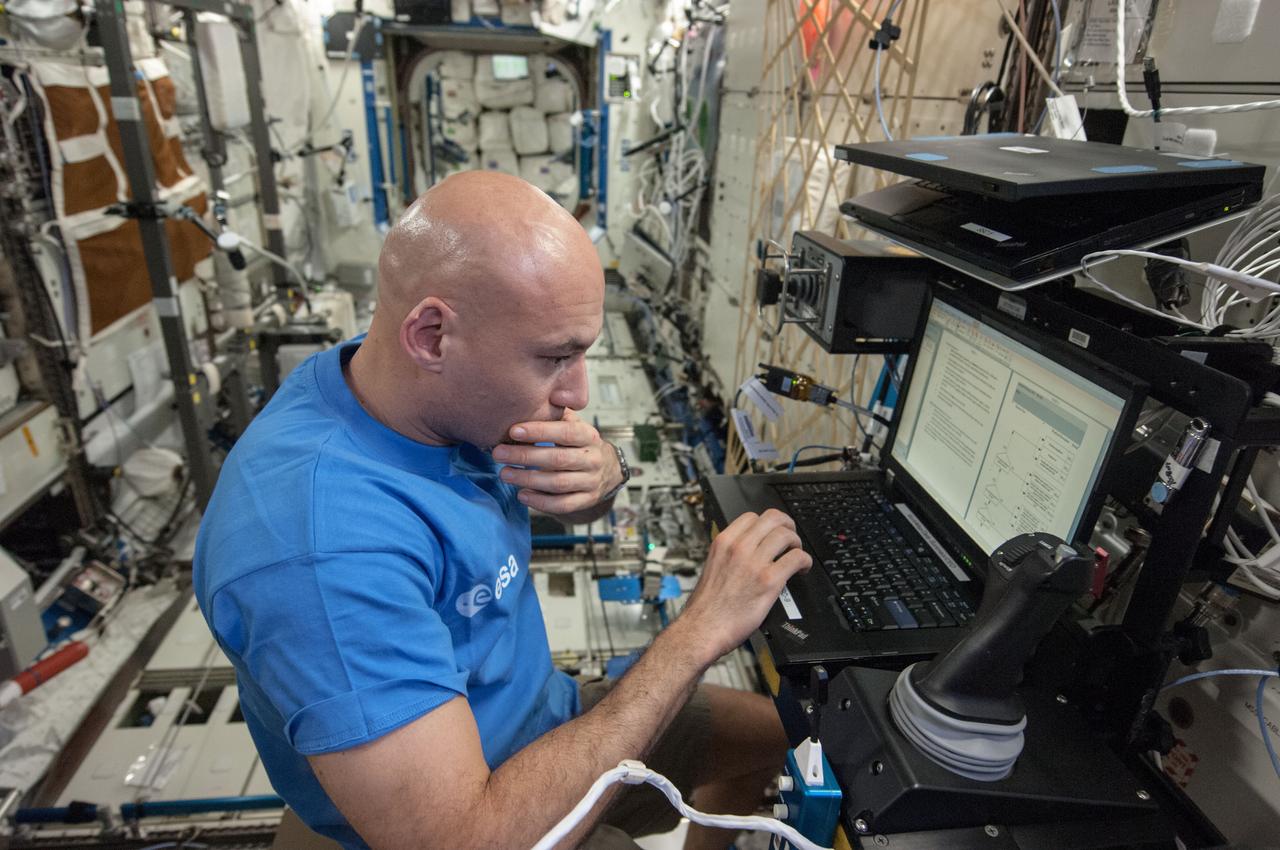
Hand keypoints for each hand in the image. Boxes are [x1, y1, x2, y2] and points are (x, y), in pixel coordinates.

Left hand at [491, 410, 621, 515]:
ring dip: (527, 479)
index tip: (514, 431)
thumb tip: (542, 394)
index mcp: (588, 436)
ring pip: (557, 483)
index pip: (565, 432)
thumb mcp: (575, 424)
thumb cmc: (581, 444)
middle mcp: (592, 459)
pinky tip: (521, 494)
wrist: (607, 470)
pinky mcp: (586, 500)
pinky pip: (562, 504)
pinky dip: (540, 502)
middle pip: (557, 459)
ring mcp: (590, 482)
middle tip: (499, 453)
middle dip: (524, 456)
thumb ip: (558, 413)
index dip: (539, 431)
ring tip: (505, 473)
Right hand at [677, 509, 811, 661]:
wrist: (703, 629)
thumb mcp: (712, 567)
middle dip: (786, 525)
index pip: (752, 516)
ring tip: (796, 554)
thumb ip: (730, 555)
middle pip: (773, 518)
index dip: (767, 523)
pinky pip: (796, 558)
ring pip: (786, 535)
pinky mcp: (769, 580)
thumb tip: (748, 553)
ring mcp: (754, 563)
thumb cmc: (706, 607)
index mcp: (723, 543)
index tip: (772, 531)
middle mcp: (739, 548)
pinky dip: (804, 561)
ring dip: (797, 543)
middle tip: (790, 538)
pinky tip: (802, 569)